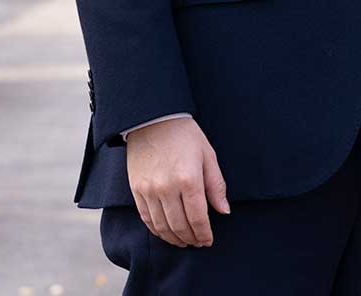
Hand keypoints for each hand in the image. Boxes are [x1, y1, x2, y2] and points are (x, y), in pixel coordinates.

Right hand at [125, 115, 230, 246]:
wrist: (153, 118)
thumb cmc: (184, 134)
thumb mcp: (207, 154)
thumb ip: (216, 185)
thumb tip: (224, 211)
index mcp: (189, 178)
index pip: (198, 218)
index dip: (204, 234)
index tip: (208, 240)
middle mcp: (167, 187)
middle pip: (180, 226)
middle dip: (191, 239)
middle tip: (197, 242)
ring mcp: (150, 189)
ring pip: (163, 226)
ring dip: (174, 238)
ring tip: (183, 240)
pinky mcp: (137, 189)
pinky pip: (146, 218)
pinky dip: (157, 230)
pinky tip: (166, 232)